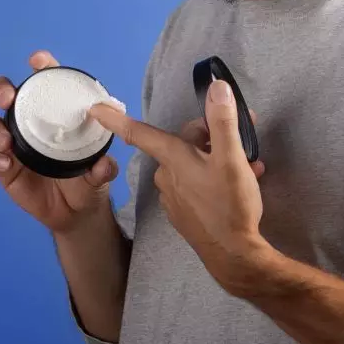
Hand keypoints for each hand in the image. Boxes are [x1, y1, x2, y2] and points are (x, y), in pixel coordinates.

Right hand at [0, 50, 118, 233]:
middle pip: (7, 94)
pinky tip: (4, 164)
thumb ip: (103, 168)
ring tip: (7, 142)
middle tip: (8, 98)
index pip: (47, 82)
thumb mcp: (100, 174)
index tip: (38, 61)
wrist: (75, 213)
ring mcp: (12, 143)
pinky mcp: (1, 165)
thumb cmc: (89, 180)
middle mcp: (31, 122)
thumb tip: (104, 164)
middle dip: (2, 88)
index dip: (42, 66)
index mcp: (56, 114)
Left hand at [88, 79, 270, 292]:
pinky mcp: (184, 212)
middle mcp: (166, 175)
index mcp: (173, 158)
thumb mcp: (232, 159)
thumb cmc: (230, 204)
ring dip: (217, 159)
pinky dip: (214, 179)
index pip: (139, 132)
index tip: (94, 108)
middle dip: (210, 136)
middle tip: (242, 139)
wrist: (234, 255)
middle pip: (182, 143)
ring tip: (249, 166)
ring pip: (192, 163)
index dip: (116, 119)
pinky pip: (196, 184)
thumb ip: (223, 121)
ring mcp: (174, 196)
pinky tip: (239, 184)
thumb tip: (216, 87)